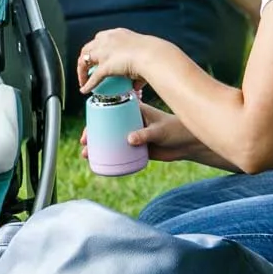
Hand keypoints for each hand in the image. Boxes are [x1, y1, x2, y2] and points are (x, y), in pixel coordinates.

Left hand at [75, 27, 159, 94]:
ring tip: (83, 80)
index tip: (98, 57)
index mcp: (117, 34)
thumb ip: (137, 71)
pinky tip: (84, 90)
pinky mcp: (104, 65)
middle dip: (85, 58)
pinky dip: (87, 84)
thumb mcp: (142, 57)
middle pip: (88, 48)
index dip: (97, 49)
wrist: (152, 55)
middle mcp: (107, 39)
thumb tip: (136, 85)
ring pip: (84, 59)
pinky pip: (93, 77)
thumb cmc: (152, 54)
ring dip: (81, 70)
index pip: (101, 39)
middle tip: (87, 69)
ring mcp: (104, 52)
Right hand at [77, 102, 200, 165]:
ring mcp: (133, 134)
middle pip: (106, 127)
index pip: (110, 112)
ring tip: (87, 156)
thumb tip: (129, 140)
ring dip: (98, 146)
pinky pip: (120, 151)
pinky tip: (100, 162)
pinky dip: (109, 156)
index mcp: (133, 110)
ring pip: (111, 140)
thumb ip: (145, 135)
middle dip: (92, 135)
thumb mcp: (159, 131)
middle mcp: (130, 122)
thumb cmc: (176, 130)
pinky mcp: (138, 148)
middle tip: (84, 145)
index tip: (88, 130)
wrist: (188, 143)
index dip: (96, 120)